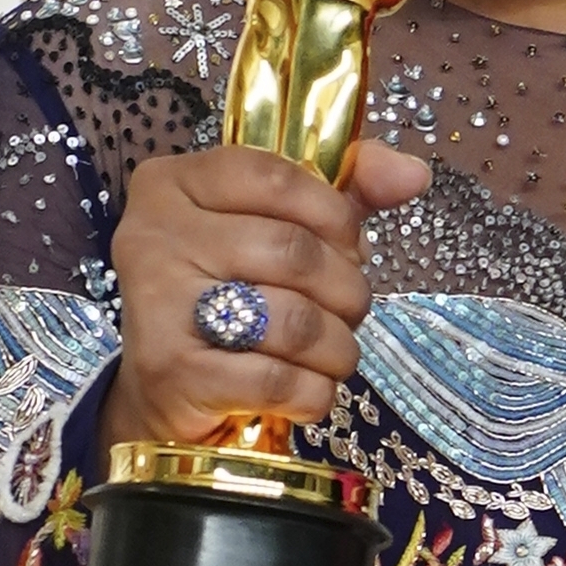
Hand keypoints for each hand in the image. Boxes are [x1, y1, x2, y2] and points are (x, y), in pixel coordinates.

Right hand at [107, 139, 430, 447]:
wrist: (165, 392)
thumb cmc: (231, 295)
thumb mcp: (280, 225)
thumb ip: (345, 190)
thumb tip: (413, 173)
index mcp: (173, 184)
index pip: (278, 177)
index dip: (336, 215)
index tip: (350, 244)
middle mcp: (152, 236)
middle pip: (295, 252)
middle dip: (347, 290)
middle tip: (348, 309)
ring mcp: (156, 305)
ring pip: (295, 321)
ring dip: (338, 347)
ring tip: (331, 353)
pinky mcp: (171, 374)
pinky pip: (279, 381)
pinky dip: (313, 391)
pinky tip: (307, 389)